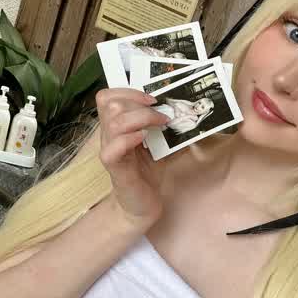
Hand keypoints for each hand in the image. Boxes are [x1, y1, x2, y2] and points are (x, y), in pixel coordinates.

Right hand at [95, 88, 170, 232]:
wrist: (142, 206)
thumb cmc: (149, 174)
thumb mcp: (163, 146)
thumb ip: (170, 129)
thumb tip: (189, 114)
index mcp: (117, 126)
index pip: (108, 97)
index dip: (128, 92)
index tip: (153, 99)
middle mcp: (109, 136)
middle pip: (110, 104)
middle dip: (139, 103)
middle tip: (161, 114)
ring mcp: (110, 150)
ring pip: (113, 122)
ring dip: (141, 118)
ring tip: (160, 125)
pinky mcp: (115, 168)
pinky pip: (113, 148)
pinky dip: (130, 139)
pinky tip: (145, 140)